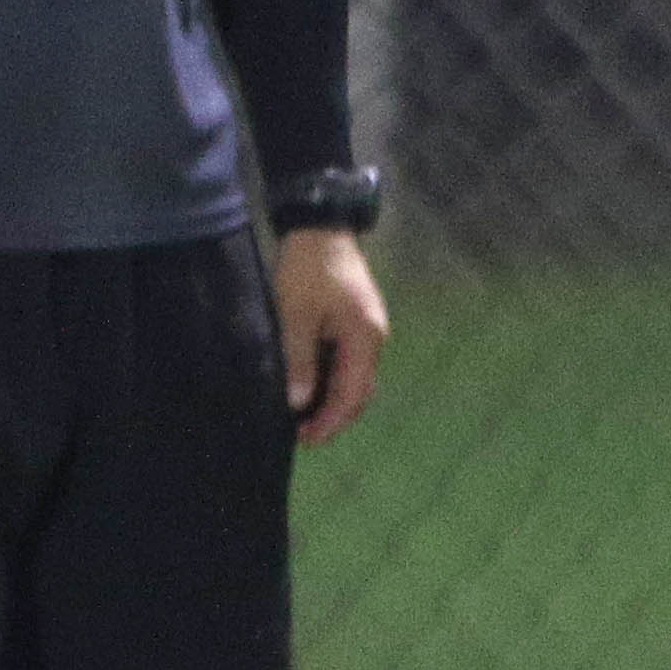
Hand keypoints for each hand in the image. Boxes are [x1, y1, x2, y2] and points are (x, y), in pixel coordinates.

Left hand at [275, 225, 389, 445]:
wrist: (322, 229)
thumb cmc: (307, 271)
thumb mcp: (296, 316)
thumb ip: (300, 360)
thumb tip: (299, 402)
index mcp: (364, 339)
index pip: (352, 394)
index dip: (330, 421)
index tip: (306, 440)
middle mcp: (374, 339)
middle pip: (360, 391)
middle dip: (335, 417)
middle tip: (303, 434)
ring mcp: (369, 330)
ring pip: (357, 378)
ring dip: (334, 400)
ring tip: (305, 415)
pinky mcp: (359, 323)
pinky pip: (350, 363)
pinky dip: (334, 381)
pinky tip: (313, 385)